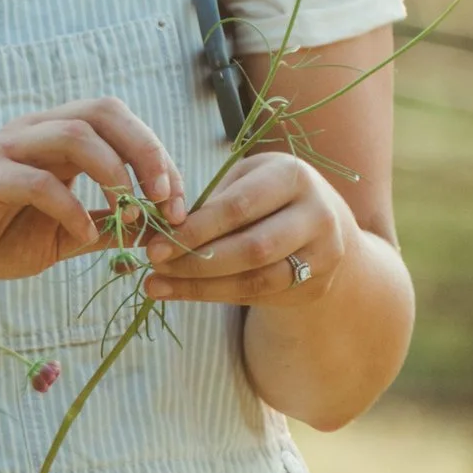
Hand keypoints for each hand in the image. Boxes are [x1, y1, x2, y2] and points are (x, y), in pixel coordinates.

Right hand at [0, 99, 185, 289]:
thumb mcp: (68, 234)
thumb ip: (107, 224)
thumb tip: (155, 225)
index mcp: (56, 136)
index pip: (119, 122)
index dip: (158, 155)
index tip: (179, 201)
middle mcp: (35, 130)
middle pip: (103, 111)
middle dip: (145, 150)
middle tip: (166, 196)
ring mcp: (8, 149)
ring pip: (74, 135)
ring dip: (115, 172)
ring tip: (131, 212)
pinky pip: (38, 182)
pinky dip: (71, 208)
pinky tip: (84, 235)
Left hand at [141, 148, 354, 304]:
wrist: (319, 221)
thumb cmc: (265, 194)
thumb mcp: (242, 181)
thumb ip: (205, 204)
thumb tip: (150, 233)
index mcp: (293, 176)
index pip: (239, 207)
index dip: (195, 230)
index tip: (154, 245)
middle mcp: (317, 215)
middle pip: (253, 248)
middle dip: (196, 261)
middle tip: (155, 267)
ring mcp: (322, 254)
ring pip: (257, 279)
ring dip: (201, 286)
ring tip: (158, 286)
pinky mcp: (315, 285)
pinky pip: (260, 296)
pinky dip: (217, 296)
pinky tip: (184, 292)